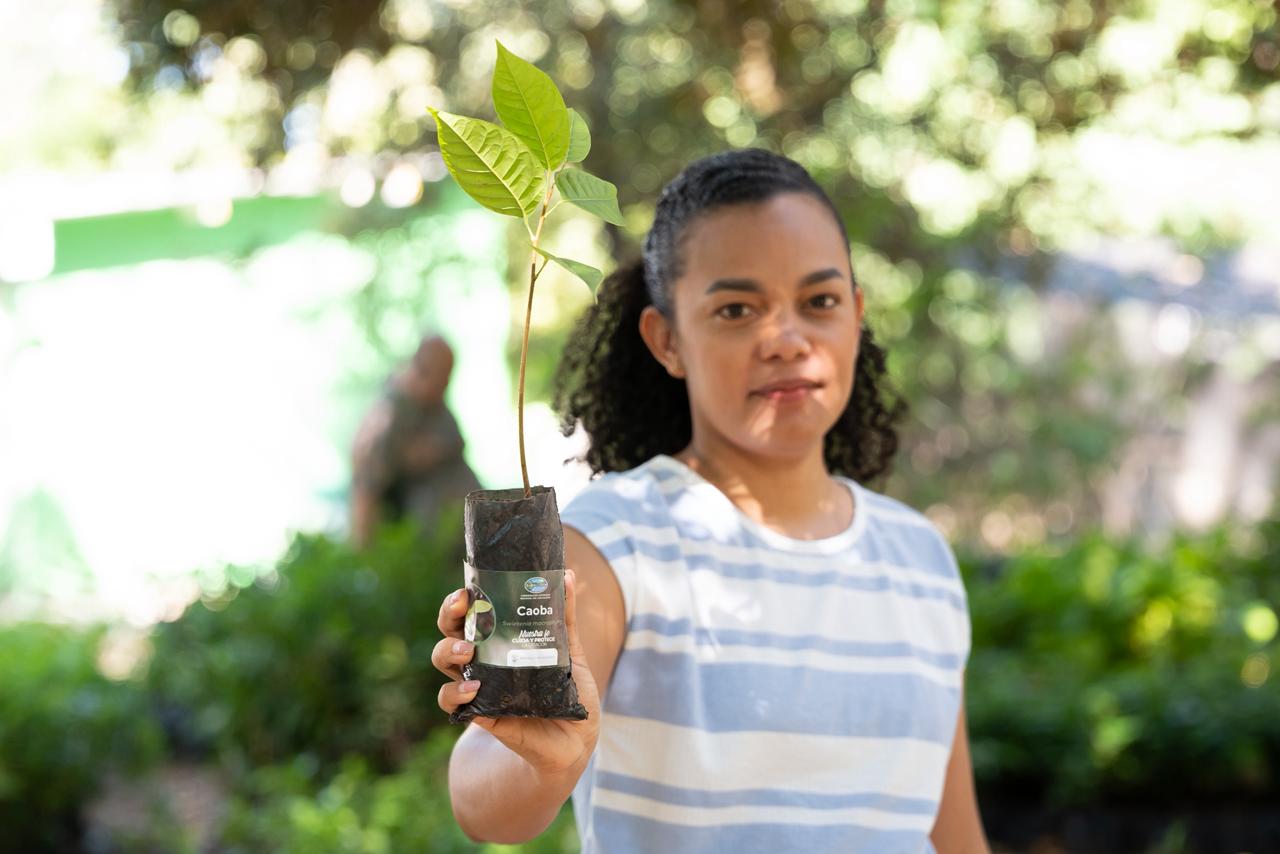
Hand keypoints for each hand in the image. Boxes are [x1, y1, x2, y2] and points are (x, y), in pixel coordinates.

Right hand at [432, 569, 601, 778]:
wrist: (575, 739)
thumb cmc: (570, 691)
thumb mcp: (571, 650)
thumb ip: (566, 616)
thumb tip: (566, 574)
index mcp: (500, 640)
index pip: (471, 613)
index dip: (461, 599)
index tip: (467, 589)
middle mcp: (483, 660)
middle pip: (449, 630)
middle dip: (448, 615)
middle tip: (461, 607)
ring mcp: (478, 686)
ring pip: (443, 661)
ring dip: (448, 651)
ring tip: (467, 651)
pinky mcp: (480, 713)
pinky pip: (452, 702)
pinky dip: (457, 693)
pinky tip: (475, 688)